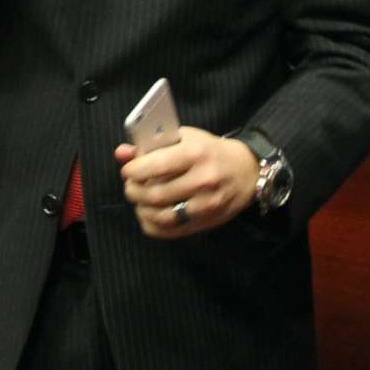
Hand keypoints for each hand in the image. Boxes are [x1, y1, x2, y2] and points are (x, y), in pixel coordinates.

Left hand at [118, 126, 257, 239]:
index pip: (155, 166)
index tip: (128, 170)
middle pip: (155, 194)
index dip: (133, 170)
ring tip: (139, 200)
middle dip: (134, 191)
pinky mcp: (207, 221)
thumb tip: (122, 153)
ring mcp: (206, 204)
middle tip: (131, 186)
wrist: (246, 170)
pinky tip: (148, 215)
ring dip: (142, 209)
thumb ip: (152, 144)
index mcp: (195, 154)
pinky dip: (152, 226)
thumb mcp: (185, 138)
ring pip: (161, 216)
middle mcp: (202, 180)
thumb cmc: (210, 150)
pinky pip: (171, 231)